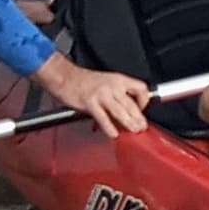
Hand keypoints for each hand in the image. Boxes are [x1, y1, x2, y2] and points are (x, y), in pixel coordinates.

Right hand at [38, 55, 153, 135]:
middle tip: (142, 126)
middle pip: (131, 103)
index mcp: (118, 80)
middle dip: (138, 117)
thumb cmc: (83, 80)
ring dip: (128, 122)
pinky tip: (113, 133)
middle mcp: (112, 86)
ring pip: (120, 111)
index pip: (140, 88)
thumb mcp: (107, 81)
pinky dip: (109, 127)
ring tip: (134, 130)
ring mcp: (101, 95)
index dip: (144, 100)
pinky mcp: (90, 103)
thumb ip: (117, 93)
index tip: (143, 109)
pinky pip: (102, 117)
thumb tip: (127, 109)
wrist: (64, 76)